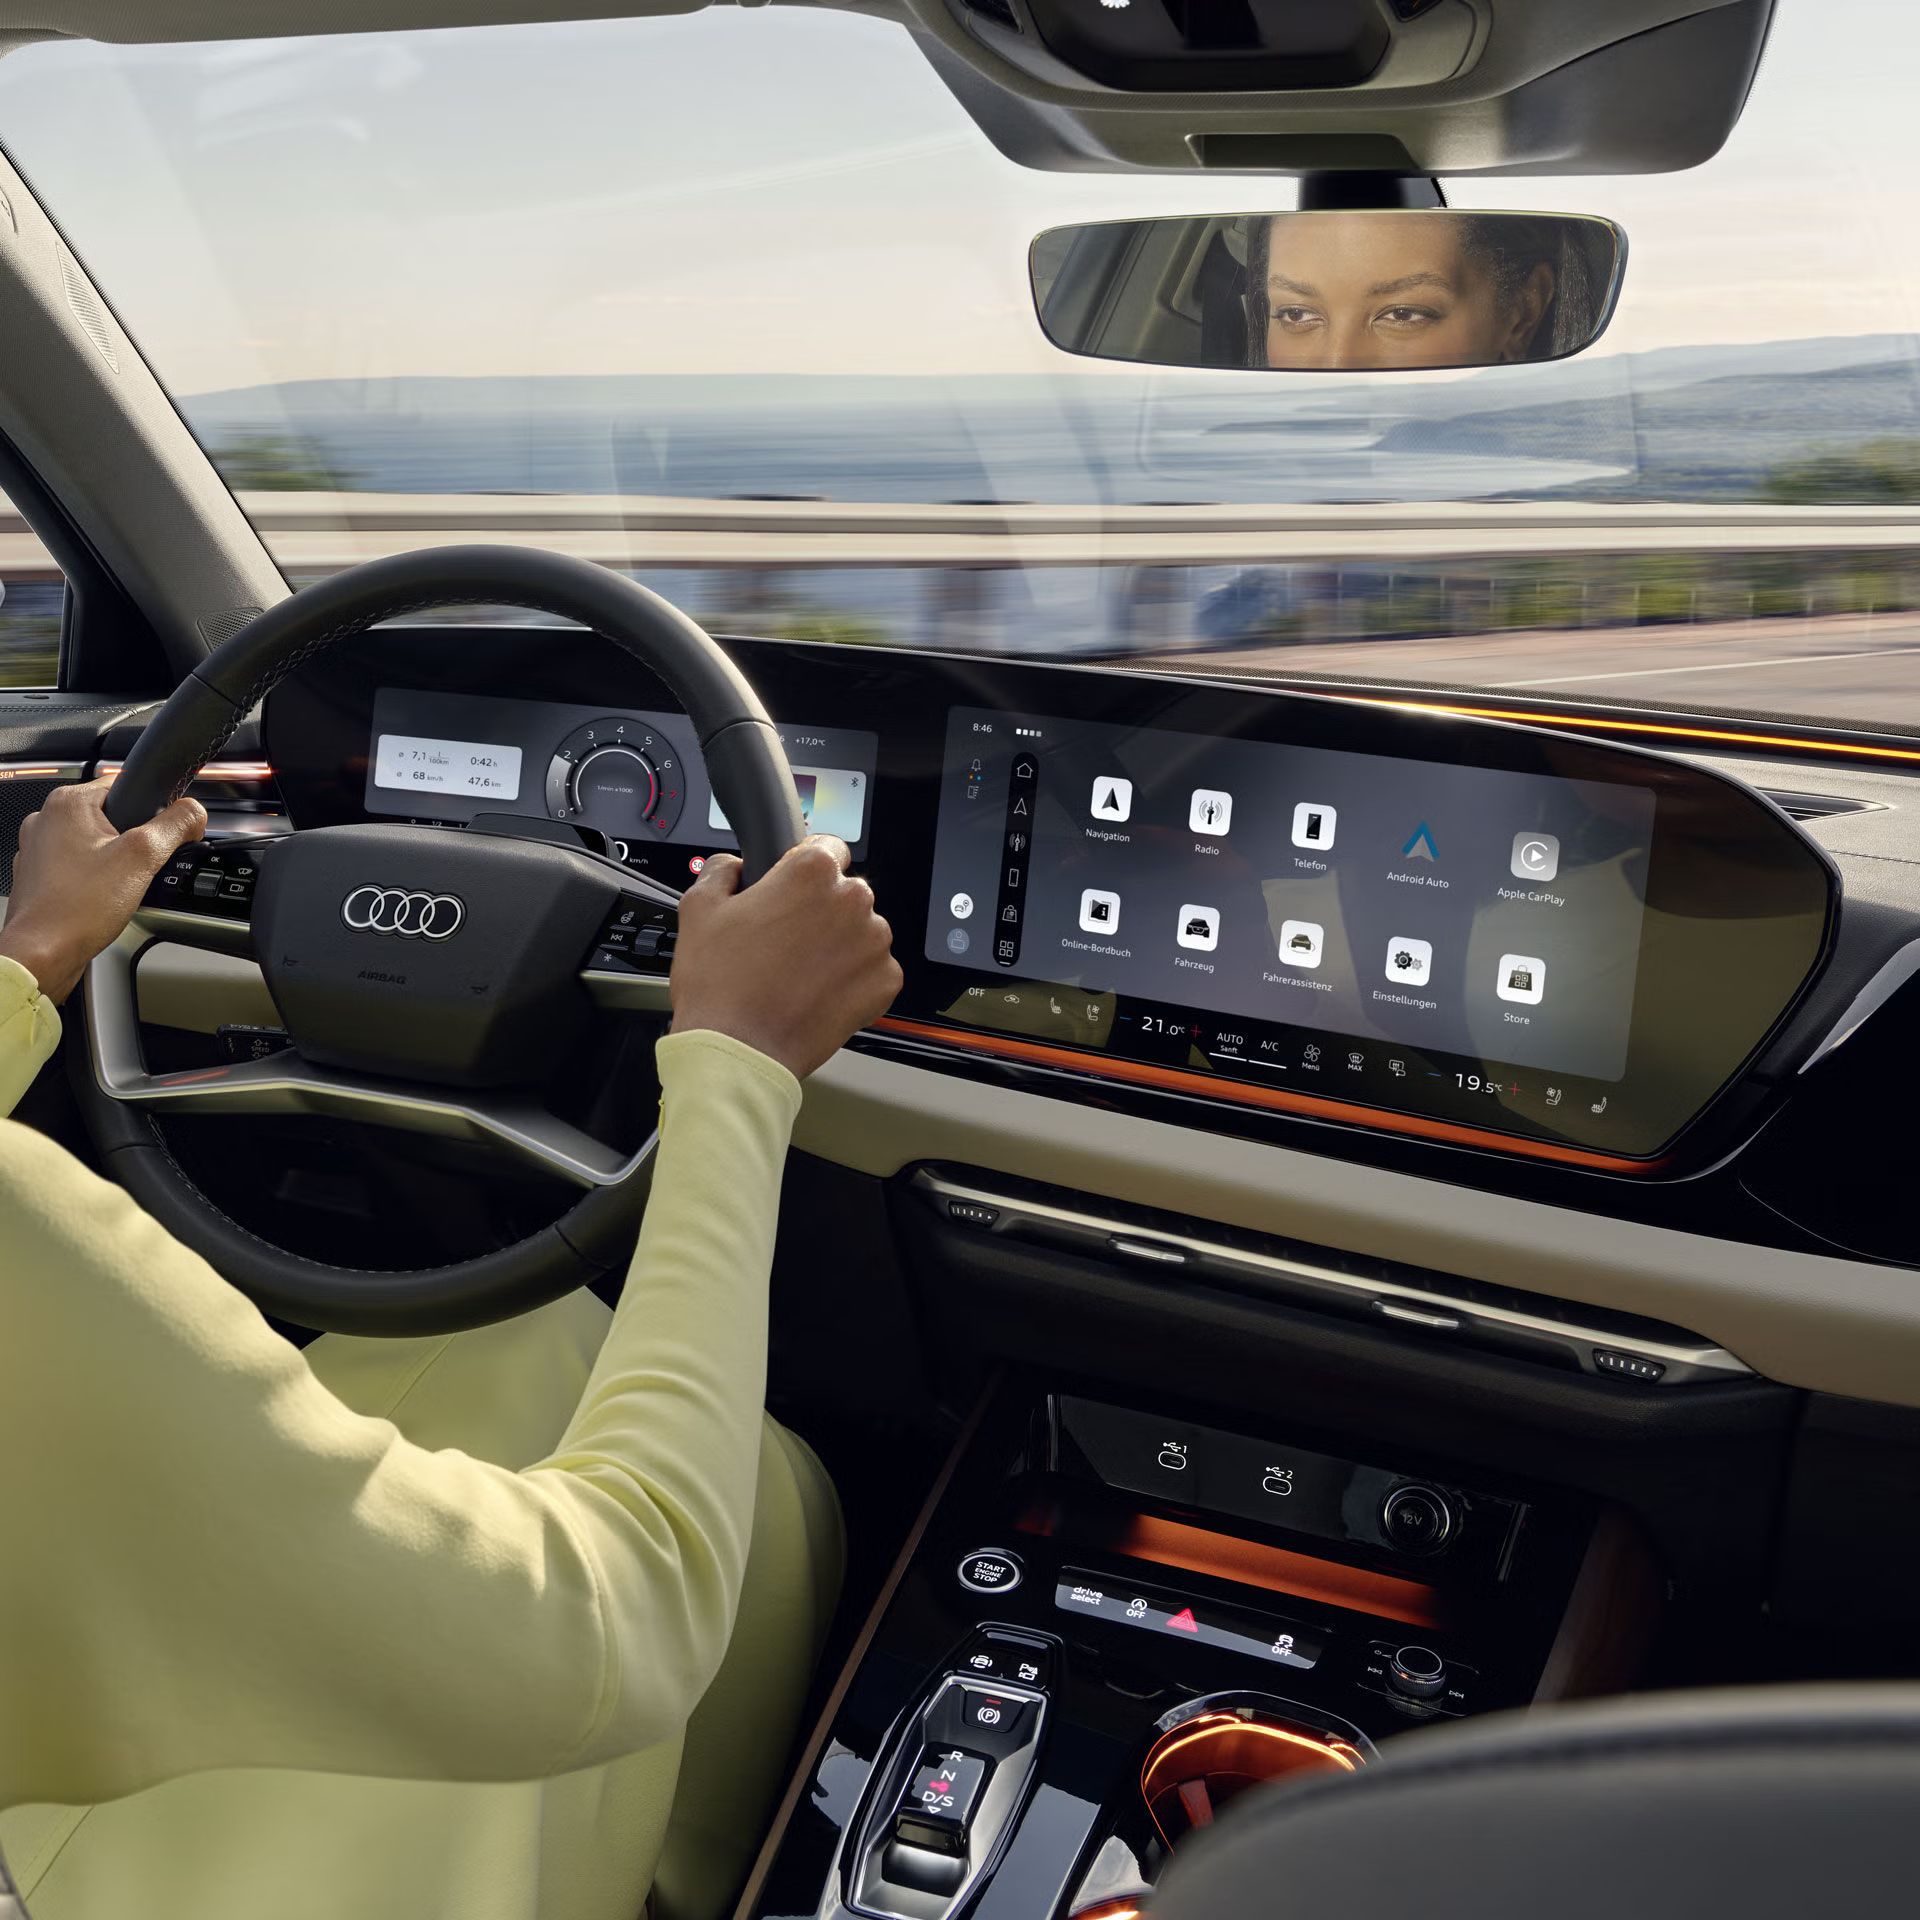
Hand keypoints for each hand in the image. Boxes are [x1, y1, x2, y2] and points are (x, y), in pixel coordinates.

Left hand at [0, 775, 207, 1002]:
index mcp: (68, 804)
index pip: (126, 784)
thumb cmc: (78, 908)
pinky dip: (95, 878)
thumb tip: (194, 810)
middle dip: (135, 840)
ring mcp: (38, 848)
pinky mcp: (39, 874)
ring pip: (96, 842)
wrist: (42, 953)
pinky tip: (102, 898)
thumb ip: (175, 826)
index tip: (163, 834)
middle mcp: (46, 820)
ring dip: (115, 860)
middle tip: (141, 867)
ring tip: (120, 886)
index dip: (155, 807)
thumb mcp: (143, 858)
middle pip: (113, 816)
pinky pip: (79, 865)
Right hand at [669, 835, 901, 1080]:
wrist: (740, 1051)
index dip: (801, 868)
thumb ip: (722, 871)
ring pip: (861, 931)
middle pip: (843, 892)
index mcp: (812, 872)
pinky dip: (852, 980)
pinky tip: (817, 992)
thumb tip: (734, 866)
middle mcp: (852, 901)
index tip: (791, 889)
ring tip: (797, 972)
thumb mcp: (698, 909)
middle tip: (783, 940)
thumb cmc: (721, 986)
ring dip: (837, 945)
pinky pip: (874, 970)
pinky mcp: (885, 983)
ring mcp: (874, 944)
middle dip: (818, 910)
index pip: (825, 847)